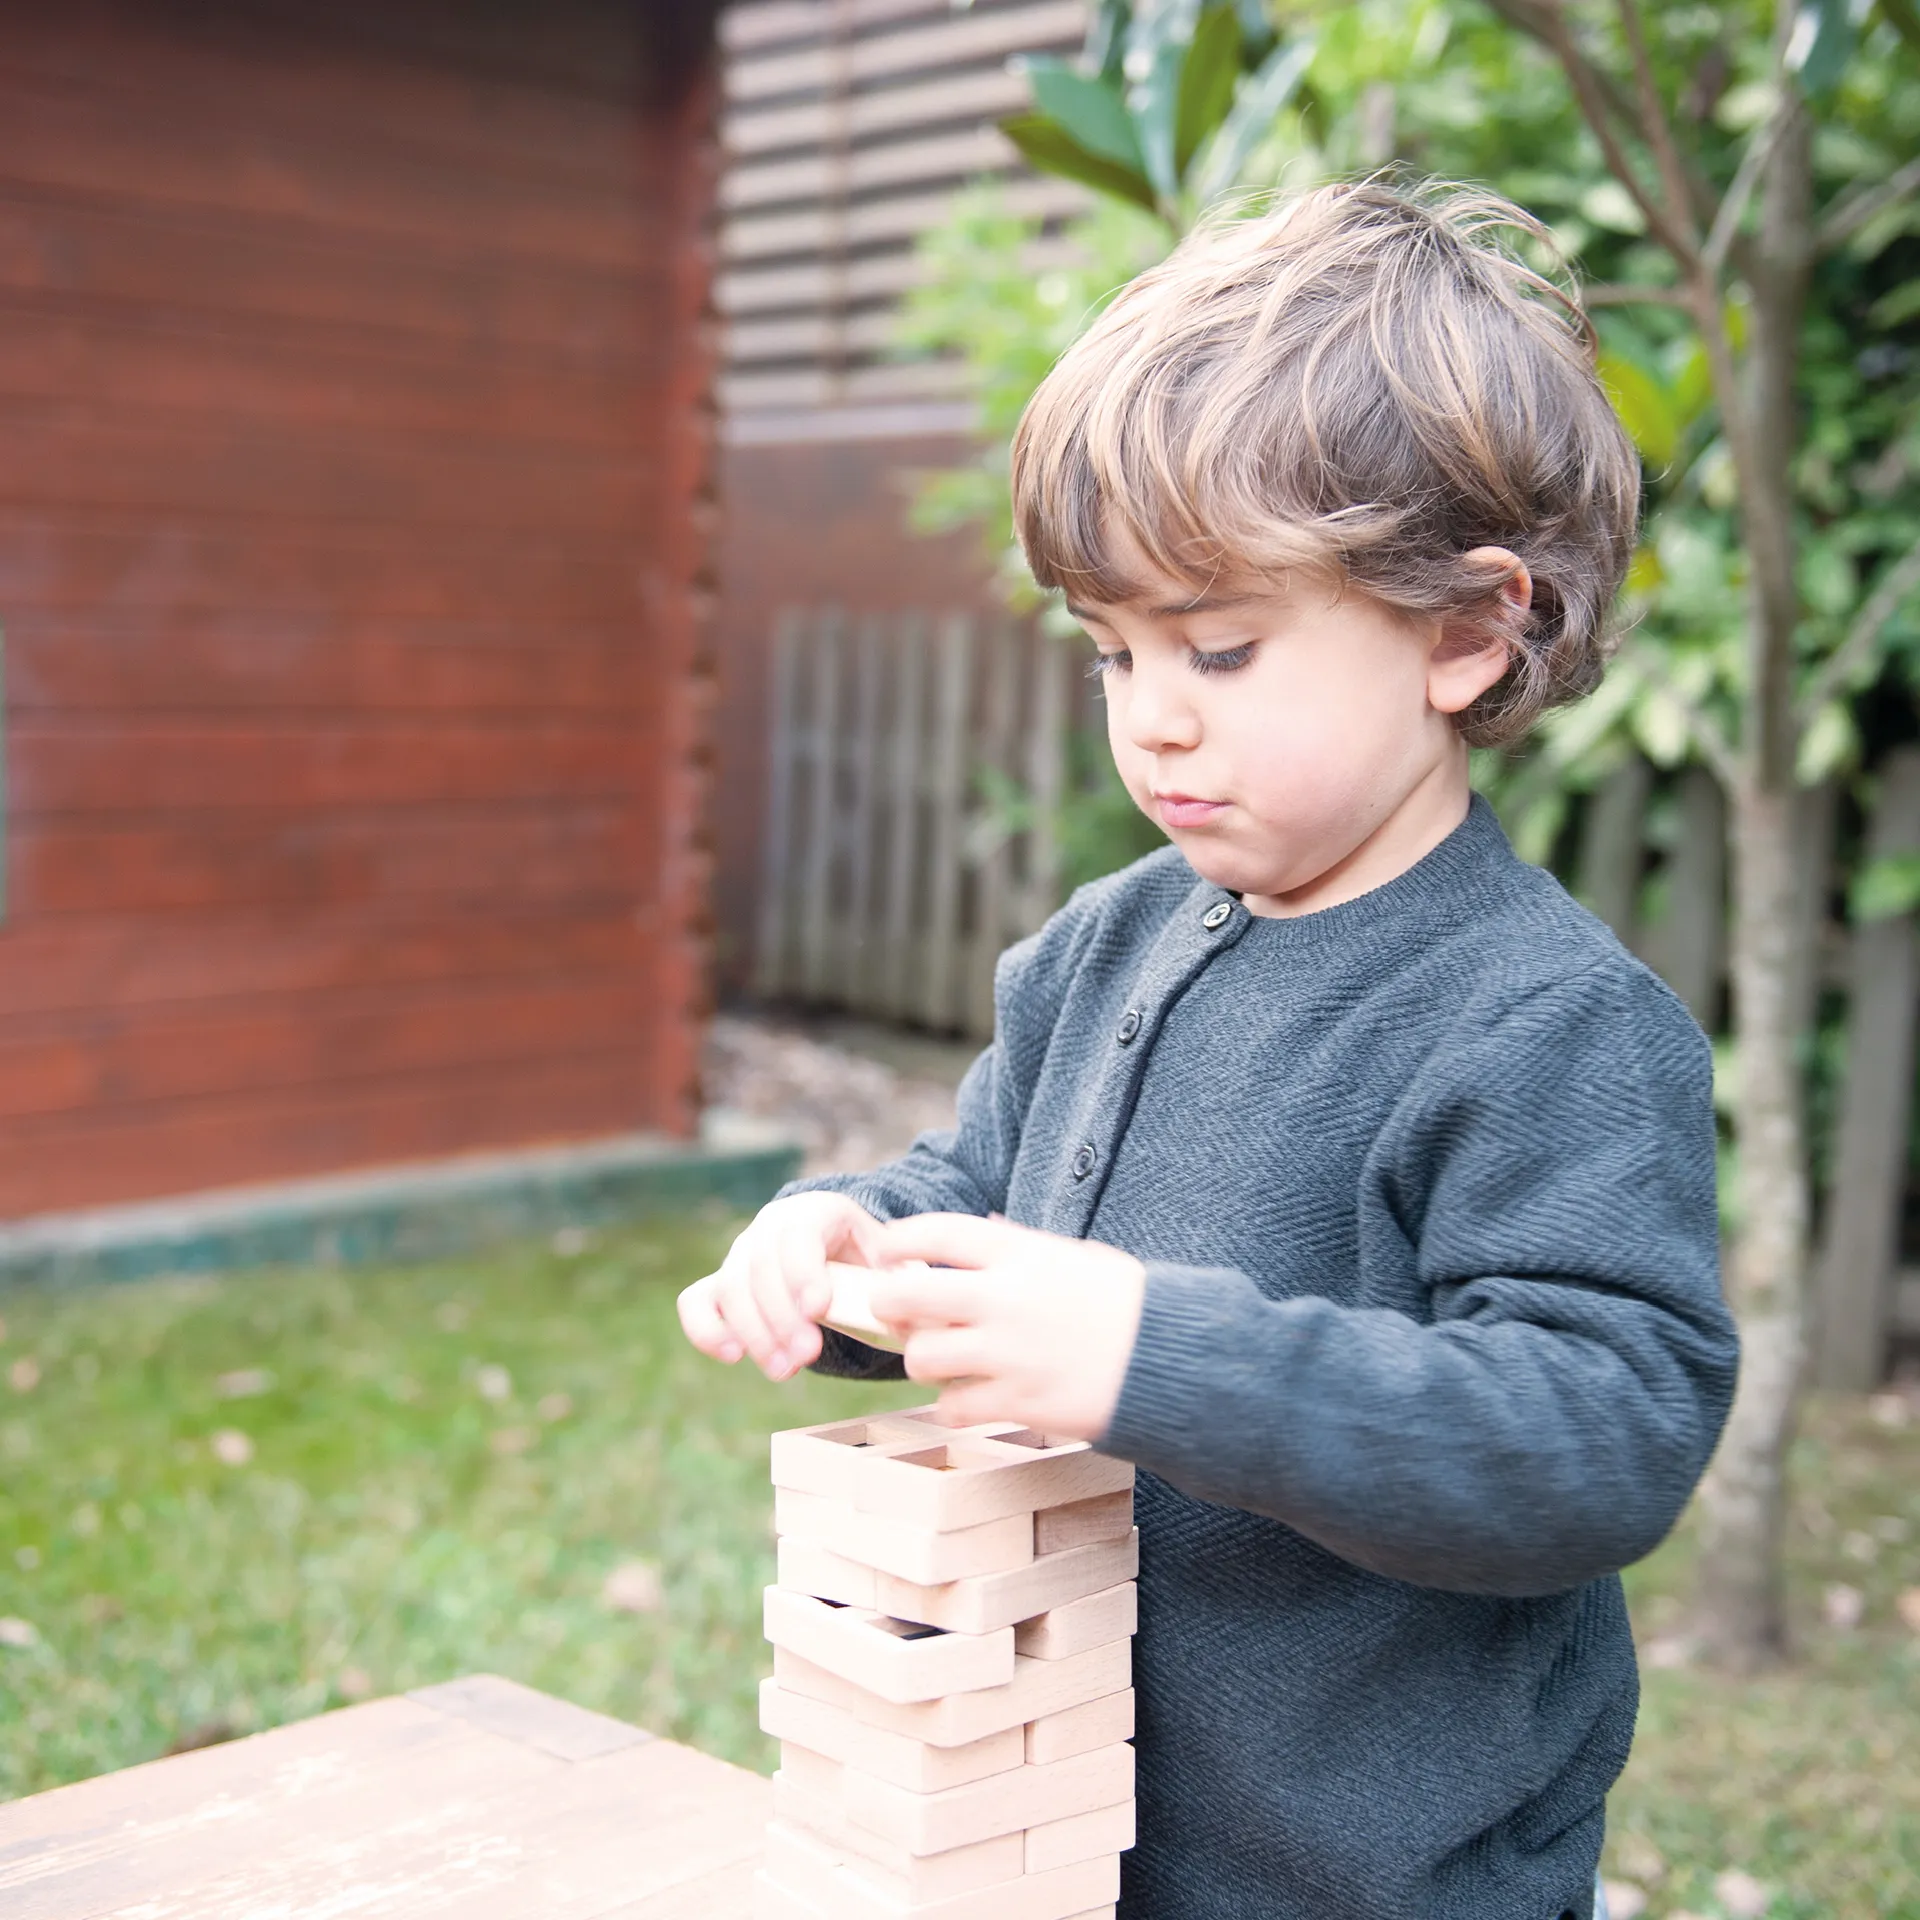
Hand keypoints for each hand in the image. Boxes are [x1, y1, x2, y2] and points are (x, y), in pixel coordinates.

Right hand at [677, 1193, 885, 1380]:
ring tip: (784, 1369)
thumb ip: (899, 1278)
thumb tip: (906, 1306)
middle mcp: (770, 1228)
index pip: (799, 1235)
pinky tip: (733, 1355)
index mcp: (816, 1212)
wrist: (841, 1254)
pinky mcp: (720, 1285)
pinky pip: (696, 1302)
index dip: (804, 1272)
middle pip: (760, 1266)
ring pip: (730, 1288)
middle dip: (781, 1316)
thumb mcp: (891, 1257)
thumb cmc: (868, 1259)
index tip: (818, 1309)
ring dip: (754, 1333)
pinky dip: (706, 1330)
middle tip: (806, 1354)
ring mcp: (741, 1255)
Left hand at [865, 1214, 1145, 1440]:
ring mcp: (1010, 1353)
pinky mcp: (1020, 1402)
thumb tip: (982, 1229)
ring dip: (922, 1359)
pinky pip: (952, 1406)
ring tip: (940, 1360)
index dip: (899, 1239)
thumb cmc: (1128, 1305)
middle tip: (896, 1311)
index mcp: (1023, 1254)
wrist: (1173, 1360)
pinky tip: (970, 1396)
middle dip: (888, 1303)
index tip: (885, 1249)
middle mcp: (1007, 1299)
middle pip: (907, 1294)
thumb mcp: (1076, 1257)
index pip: (937, 1231)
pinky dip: (952, 1403)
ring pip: (921, 1356)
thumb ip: (1022, 1246)